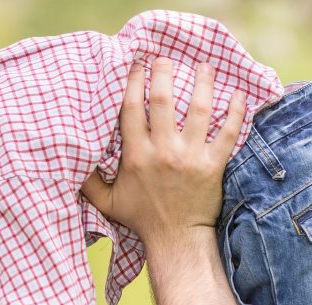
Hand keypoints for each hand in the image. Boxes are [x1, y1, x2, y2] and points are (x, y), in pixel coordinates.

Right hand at [82, 57, 245, 242]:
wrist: (176, 239)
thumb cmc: (142, 219)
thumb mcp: (108, 202)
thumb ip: (89, 180)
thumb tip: (73, 159)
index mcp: (136, 156)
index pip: (132, 109)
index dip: (133, 82)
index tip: (136, 65)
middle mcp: (163, 152)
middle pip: (164, 101)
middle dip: (164, 73)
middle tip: (165, 59)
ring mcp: (190, 158)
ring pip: (199, 111)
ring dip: (203, 84)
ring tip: (204, 66)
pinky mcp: (213, 166)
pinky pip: (228, 134)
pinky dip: (235, 112)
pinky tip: (237, 94)